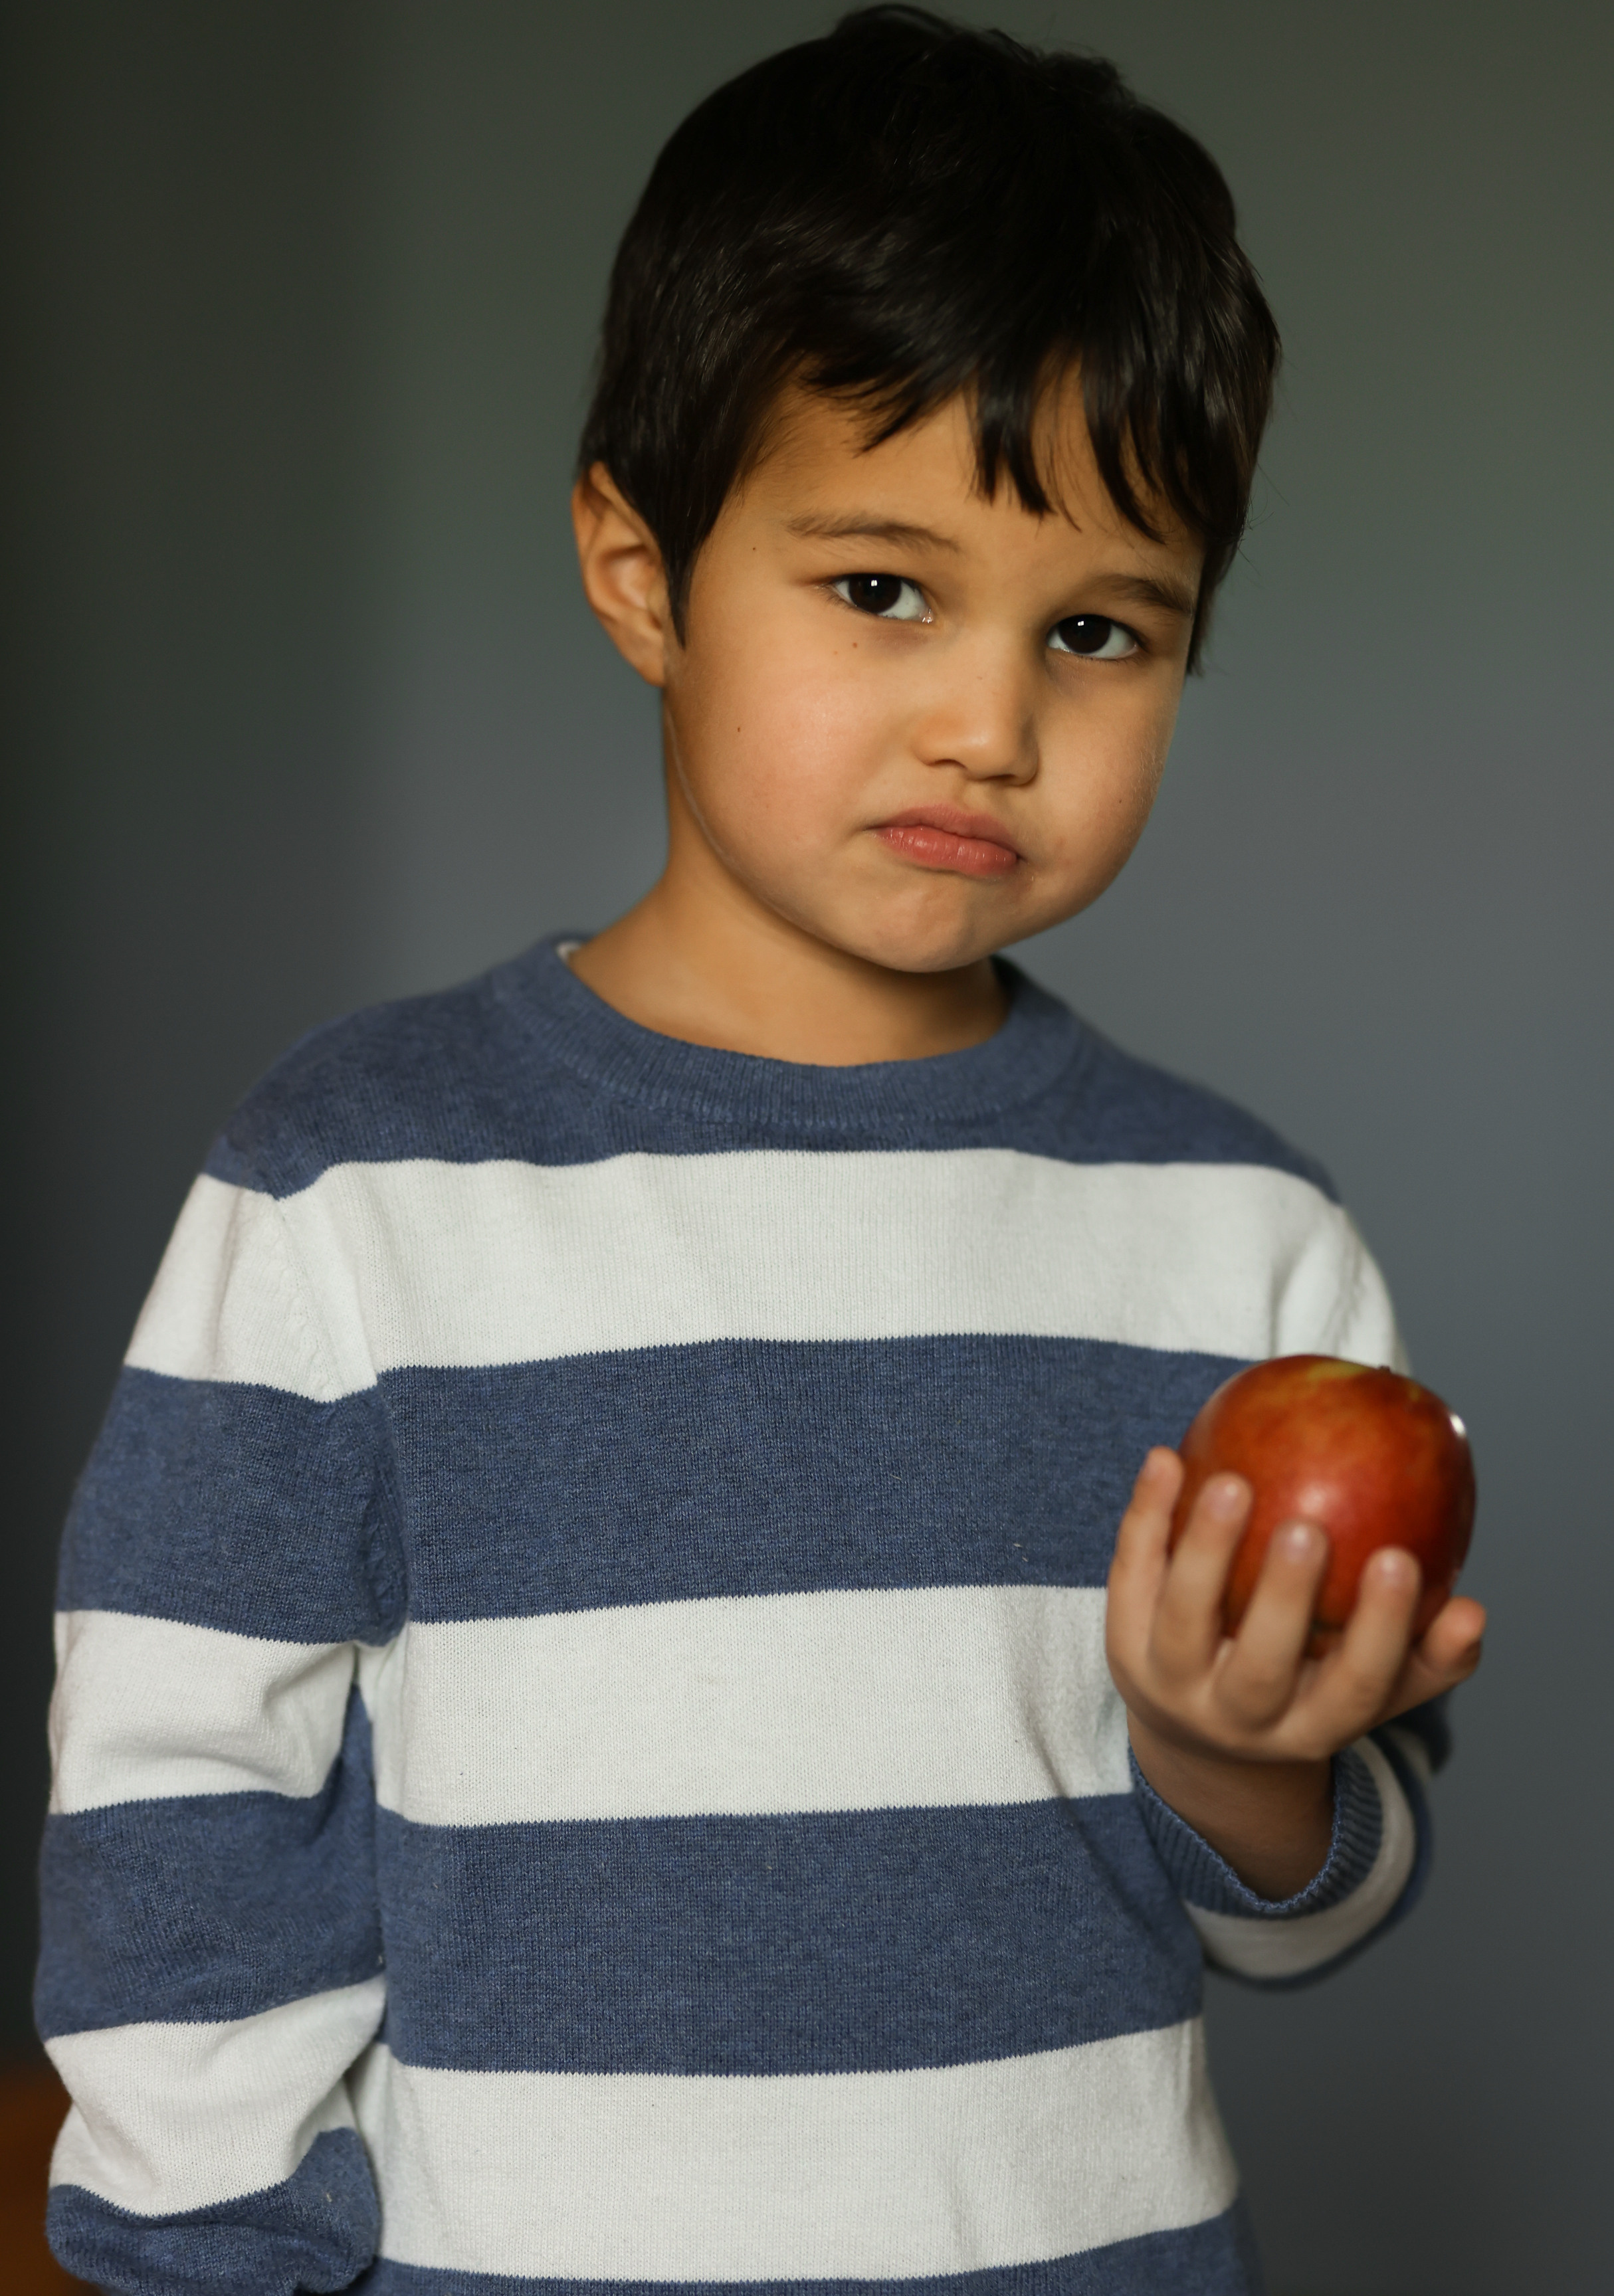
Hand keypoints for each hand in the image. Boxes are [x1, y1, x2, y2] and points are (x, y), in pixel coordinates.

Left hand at [1106, 1447, 1484, 1895]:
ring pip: (1182, 1623)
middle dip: (1284, 1600)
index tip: (1399, 1560)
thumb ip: (1428, 1653)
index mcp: (1309, 1729)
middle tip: (1308, 1526)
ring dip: (1203, 1551)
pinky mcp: (1121, 1645)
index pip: (1353, 1689)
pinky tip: (1166, 1458)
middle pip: (1260, 1668)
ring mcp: (1171, 1684)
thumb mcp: (1374, 1685)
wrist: (1199, 1735)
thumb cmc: (1311, 1684)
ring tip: (1231, 1482)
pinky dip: (1145, 1517)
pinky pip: (1131, 1576)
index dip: (1378, 1631)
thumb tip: (1473, 1610)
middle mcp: (1237, 1718)